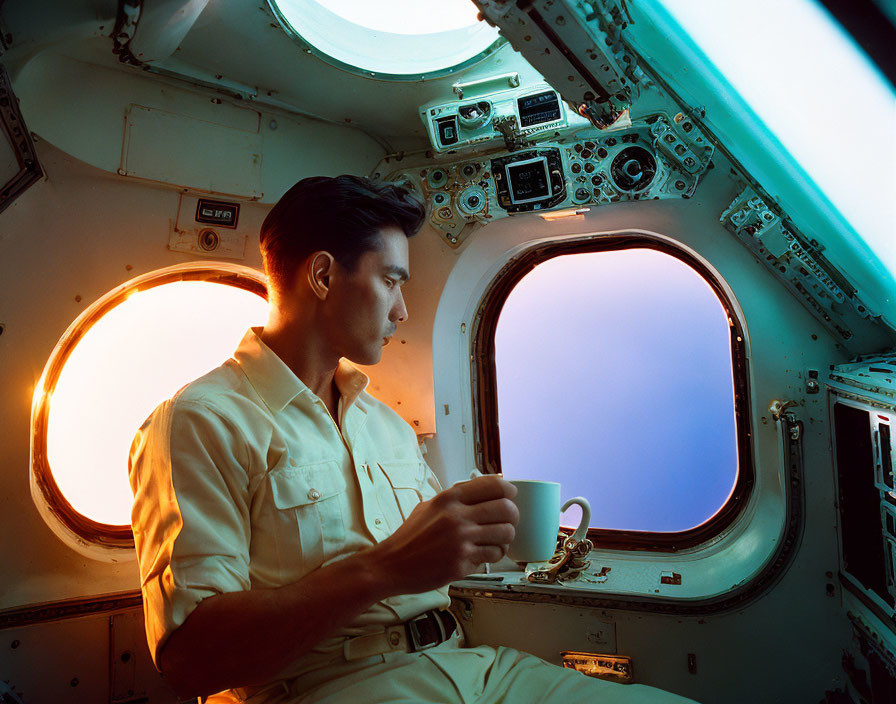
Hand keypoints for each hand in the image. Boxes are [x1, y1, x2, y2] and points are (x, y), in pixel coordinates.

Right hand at [370, 476, 518, 594]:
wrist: (391, 564)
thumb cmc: (410, 537)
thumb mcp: (429, 506)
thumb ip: (455, 498)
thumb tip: (484, 489)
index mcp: (448, 498)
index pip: (493, 485)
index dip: (508, 490)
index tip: (511, 496)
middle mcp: (456, 516)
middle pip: (506, 509)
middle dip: (513, 516)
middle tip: (508, 521)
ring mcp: (460, 540)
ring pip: (505, 533)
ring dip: (506, 538)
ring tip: (497, 541)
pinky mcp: (461, 562)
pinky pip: (493, 555)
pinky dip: (493, 555)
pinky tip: (484, 554)